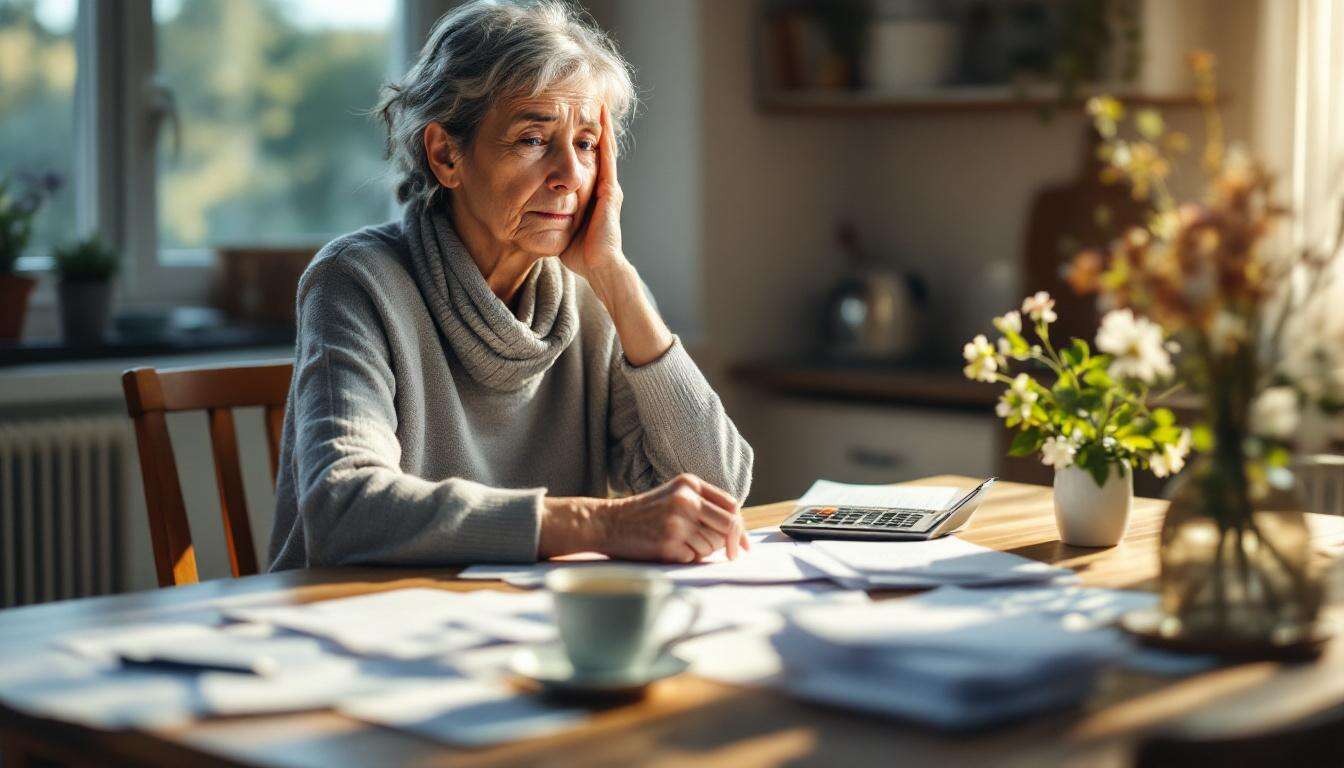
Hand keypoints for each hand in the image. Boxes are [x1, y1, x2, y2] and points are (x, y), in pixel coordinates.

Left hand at [559, 102, 624, 285]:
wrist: (598, 268)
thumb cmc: (577, 251)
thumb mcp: (557, 222)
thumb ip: (546, 208)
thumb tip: (520, 200)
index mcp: (590, 191)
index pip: (584, 156)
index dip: (578, 135)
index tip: (568, 113)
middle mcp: (602, 185)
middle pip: (596, 147)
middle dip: (591, 123)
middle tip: (585, 97)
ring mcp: (608, 187)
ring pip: (604, 148)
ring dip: (601, 125)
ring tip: (596, 101)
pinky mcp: (610, 193)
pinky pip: (607, 160)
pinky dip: (604, 140)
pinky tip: (600, 123)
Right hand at [599, 474, 750, 562]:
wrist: (608, 523)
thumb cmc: (645, 513)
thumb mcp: (674, 495)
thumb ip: (703, 505)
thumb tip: (739, 534)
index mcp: (690, 484)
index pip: (731, 505)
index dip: (740, 527)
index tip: (742, 546)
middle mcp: (686, 499)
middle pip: (729, 526)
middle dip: (728, 543)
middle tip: (722, 554)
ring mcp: (678, 521)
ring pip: (712, 546)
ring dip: (701, 551)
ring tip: (680, 544)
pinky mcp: (669, 542)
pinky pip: (694, 558)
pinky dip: (685, 558)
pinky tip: (669, 550)